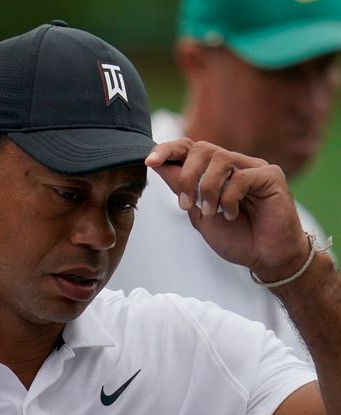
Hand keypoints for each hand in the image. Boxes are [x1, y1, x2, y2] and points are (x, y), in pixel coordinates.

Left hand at [145, 139, 309, 282]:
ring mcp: (253, 168)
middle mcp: (233, 165)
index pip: (188, 148)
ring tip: (210, 212)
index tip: (149, 161)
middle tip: (186, 204)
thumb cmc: (236, 237)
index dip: (167, 150)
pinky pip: (242, 176)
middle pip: (201, 148)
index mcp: (213, 171)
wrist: (265, 259)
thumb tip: (156, 163)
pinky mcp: (271, 176)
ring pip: (220, 158)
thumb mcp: (197, 213)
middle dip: (187, 176)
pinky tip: (231, 214)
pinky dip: (229, 197)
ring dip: (208, 188)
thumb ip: (180, 188)